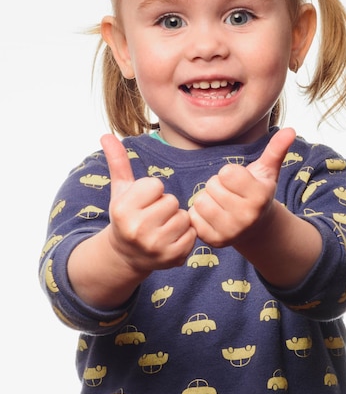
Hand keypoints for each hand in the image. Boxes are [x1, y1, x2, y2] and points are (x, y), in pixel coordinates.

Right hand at [101, 134, 196, 273]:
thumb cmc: (126, 216)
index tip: (143, 202)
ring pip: (184, 217)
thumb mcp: (120, 190)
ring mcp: (155, 247)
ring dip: (177, 220)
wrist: (127, 256)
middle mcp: (137, 230)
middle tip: (154, 216)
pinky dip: (186, 235)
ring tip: (162, 226)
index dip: (152, 191)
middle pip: (172, 201)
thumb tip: (106, 134)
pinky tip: (171, 238)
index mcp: (123, 210)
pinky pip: (192, 234)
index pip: (156, 185)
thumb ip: (118, 162)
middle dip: (166, 205)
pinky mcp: (172, 258)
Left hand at [188, 128, 295, 247]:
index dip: (229, 173)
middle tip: (229, 193)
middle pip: (212, 185)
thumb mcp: (267, 171)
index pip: (226, 172)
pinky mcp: (214, 241)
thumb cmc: (258, 192)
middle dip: (217, 185)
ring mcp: (230, 232)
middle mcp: (246, 216)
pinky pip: (193, 217)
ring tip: (221, 203)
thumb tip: (290, 129)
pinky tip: (212, 216)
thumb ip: (276, 149)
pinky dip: (198, 214)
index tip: (238, 181)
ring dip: (207, 199)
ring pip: (201, 201)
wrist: (257, 228)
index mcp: (259, 196)